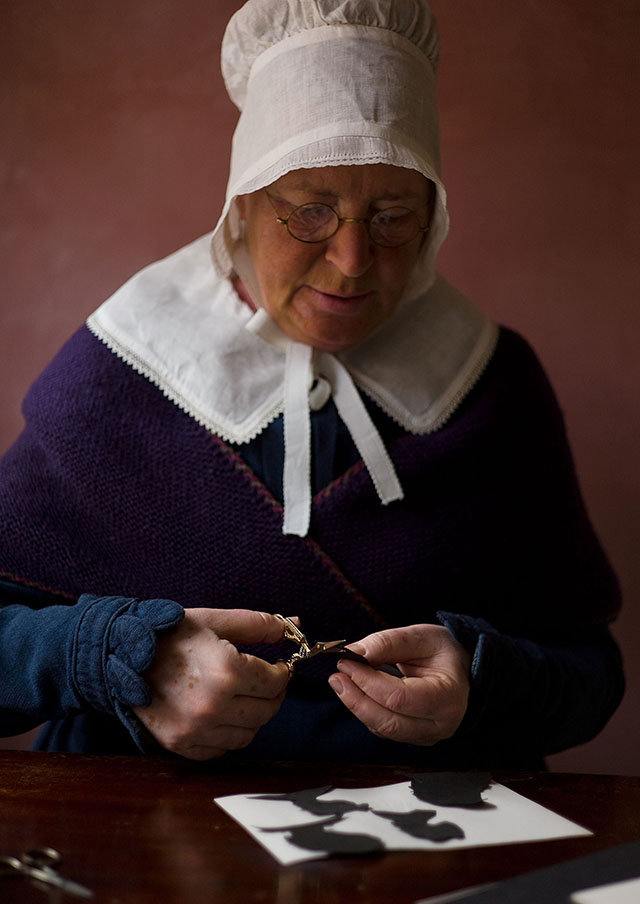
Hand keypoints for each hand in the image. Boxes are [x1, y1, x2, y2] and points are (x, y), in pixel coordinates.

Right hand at [133, 608, 289, 759]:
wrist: (118, 655)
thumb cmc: (168, 634)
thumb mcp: (214, 620)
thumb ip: (257, 624)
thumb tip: (293, 625)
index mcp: (226, 671)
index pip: (275, 682)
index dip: (282, 672)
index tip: (278, 666)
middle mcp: (213, 706)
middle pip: (267, 711)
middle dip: (273, 695)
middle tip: (265, 681)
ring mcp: (196, 730)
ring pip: (248, 734)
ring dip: (253, 715)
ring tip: (243, 696)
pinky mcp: (180, 745)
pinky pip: (222, 749)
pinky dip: (229, 733)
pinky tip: (222, 712)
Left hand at [328, 625, 471, 745]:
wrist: (462, 669)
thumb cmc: (445, 652)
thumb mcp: (422, 636)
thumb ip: (389, 642)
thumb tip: (355, 652)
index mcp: (448, 696)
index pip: (399, 698)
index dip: (368, 681)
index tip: (347, 662)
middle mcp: (440, 724)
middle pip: (388, 721)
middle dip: (357, 698)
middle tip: (337, 676)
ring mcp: (428, 735)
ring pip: (383, 728)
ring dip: (357, 705)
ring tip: (341, 681)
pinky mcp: (413, 736)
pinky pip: (384, 728)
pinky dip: (366, 710)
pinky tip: (355, 691)